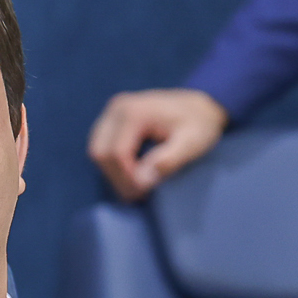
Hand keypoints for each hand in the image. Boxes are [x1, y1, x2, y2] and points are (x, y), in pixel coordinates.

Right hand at [87, 88, 229, 200]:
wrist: (200, 105)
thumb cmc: (200, 124)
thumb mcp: (192, 143)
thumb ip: (169, 160)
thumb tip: (143, 181)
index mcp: (134, 112)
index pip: (116, 154)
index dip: (127, 178)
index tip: (146, 192)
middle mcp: (117, 108)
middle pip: (100, 153)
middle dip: (117, 178)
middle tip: (140, 193)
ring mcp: (111, 112)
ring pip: (97, 151)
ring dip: (113, 172)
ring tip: (137, 184)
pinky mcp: (111, 119)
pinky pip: (101, 146)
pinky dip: (113, 163)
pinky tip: (133, 171)